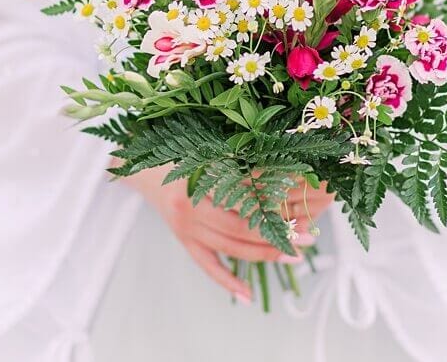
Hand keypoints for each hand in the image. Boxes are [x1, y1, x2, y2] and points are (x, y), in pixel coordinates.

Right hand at [117, 162, 332, 302]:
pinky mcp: (182, 239)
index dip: (275, 206)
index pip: (244, 199)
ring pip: (229, 249)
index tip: (302, 212)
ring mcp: (185, 228)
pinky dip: (227, 281)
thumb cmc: (175, 154)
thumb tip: (282, 175)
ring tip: (293, 257)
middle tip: (307, 239)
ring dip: (263, 256)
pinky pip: (207, 265)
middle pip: (240, 229)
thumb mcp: (204, 151)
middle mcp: (189, 208)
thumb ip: (237, 163)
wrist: (139, 166)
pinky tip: (247, 295)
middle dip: (276, 235)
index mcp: (196, 179)